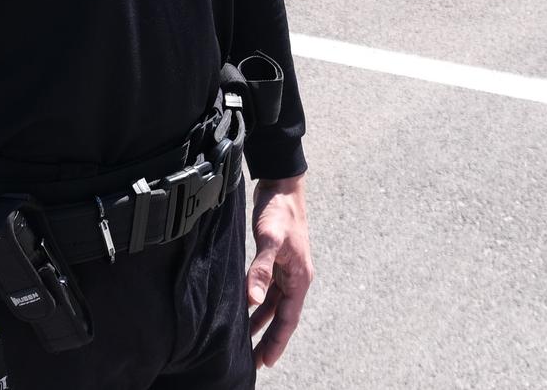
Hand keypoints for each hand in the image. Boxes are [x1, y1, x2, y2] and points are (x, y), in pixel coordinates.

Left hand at [248, 176, 312, 368]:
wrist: (282, 184)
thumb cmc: (279, 210)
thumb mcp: (269, 239)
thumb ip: (260, 269)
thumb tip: (252, 300)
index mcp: (300, 277)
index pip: (289, 318)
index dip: (278, 341)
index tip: (267, 362)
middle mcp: (296, 277)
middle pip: (283, 316)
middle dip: (270, 338)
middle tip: (254, 361)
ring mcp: (287, 268)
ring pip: (274, 304)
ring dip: (262, 323)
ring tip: (246, 342)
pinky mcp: (277, 260)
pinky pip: (268, 290)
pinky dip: (258, 302)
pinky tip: (245, 309)